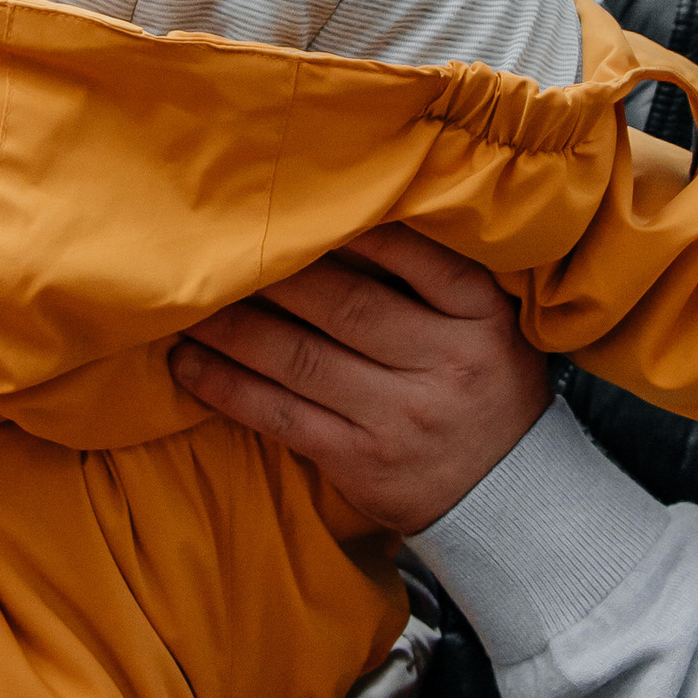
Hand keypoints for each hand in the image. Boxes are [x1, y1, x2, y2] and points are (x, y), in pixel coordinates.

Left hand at [168, 220, 550, 532]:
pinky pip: (281, 416)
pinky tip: (189, 365)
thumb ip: (430, 280)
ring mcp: (400, 417)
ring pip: (301, 360)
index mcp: (481, 319)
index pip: (421, 260)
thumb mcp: (485, 326)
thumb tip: (336, 226)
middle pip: (346, 307)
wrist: (509, 494)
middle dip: (274, 274)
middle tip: (222, 245)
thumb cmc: (479, 385)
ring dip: (233, 328)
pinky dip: (227, 387)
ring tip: (188, 303)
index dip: (359, 231)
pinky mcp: (360, 461)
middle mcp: (446, 365)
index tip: (303, 203)